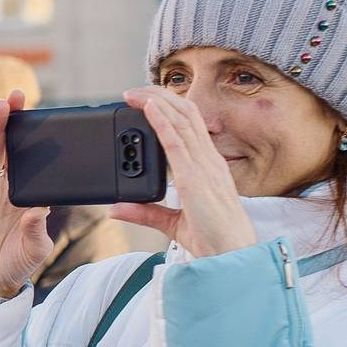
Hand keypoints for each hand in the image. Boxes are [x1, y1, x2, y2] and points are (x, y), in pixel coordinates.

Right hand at [0, 90, 52, 299]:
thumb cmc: (17, 263)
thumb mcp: (36, 248)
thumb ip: (37, 229)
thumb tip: (38, 210)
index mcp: (30, 193)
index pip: (34, 158)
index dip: (37, 135)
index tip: (45, 114)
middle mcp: (10, 186)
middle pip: (12, 146)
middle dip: (15, 120)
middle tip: (19, 94)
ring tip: (3, 105)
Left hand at [113, 86, 258, 257]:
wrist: (231, 255)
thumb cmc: (211, 239)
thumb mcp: (171, 222)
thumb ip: (145, 212)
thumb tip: (116, 208)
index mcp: (206, 167)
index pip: (190, 126)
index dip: (170, 108)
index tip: (148, 100)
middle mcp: (208, 161)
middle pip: (185, 116)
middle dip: (159, 98)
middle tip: (133, 90)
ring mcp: (204, 168)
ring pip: (181, 122)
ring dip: (156, 103)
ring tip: (135, 93)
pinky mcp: (195, 179)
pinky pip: (177, 144)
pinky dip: (162, 123)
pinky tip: (148, 109)